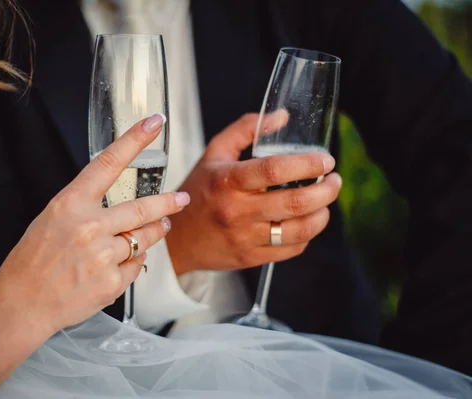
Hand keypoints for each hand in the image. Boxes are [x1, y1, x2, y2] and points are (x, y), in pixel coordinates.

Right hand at [0, 114, 189, 334]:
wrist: (21, 304)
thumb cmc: (32, 261)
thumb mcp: (51, 219)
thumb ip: (85, 208)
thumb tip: (122, 206)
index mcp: (70, 204)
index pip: (108, 163)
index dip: (134, 140)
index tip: (154, 123)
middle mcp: (89, 227)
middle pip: (143, 208)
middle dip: (168, 202)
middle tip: (181, 199)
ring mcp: (102, 257)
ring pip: (145, 239)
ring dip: (154, 233)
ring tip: (157, 229)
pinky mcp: (111, 283)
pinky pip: (135, 267)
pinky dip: (130, 265)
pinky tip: (113, 267)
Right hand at [166, 112, 340, 274]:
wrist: (176, 240)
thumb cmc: (197, 192)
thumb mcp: (213, 154)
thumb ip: (245, 130)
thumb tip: (282, 117)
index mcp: (227, 180)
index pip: (274, 170)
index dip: (307, 164)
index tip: (325, 160)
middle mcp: (236, 210)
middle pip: (294, 202)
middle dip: (326, 191)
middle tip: (334, 181)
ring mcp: (244, 237)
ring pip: (298, 230)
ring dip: (322, 215)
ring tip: (325, 202)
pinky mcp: (250, 257)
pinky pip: (290, 249)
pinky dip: (307, 235)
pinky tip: (306, 222)